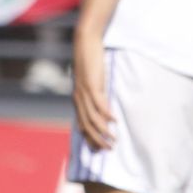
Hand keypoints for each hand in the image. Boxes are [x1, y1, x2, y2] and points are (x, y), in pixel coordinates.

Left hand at [72, 29, 114, 150]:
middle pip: (87, 125)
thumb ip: (94, 93)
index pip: (82, 124)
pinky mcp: (91, 84)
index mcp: (77, 98)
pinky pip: (99, 104)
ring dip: (103, 131)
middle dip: (97, 139)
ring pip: (92, 118)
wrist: (85, 42)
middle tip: (109, 149)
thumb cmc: (89, 61)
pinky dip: (107, 115)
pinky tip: (115, 121)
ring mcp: (84, 92)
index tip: (98, 149)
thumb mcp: (90, 81)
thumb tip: (101, 105)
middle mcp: (78, 98)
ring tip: (114, 140)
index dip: (89, 138)